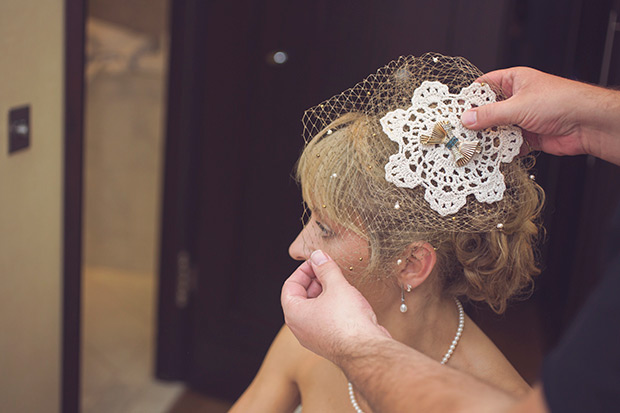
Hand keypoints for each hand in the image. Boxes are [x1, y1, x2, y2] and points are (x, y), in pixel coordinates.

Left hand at [280, 250, 390, 361]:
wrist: (367, 351)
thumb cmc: (348, 323)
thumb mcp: (336, 286)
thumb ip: (326, 268)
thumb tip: (318, 256)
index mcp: (294, 314)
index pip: (290, 286)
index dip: (303, 270)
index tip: (317, 261)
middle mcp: (301, 328)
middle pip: (301, 297)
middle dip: (315, 280)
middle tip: (329, 269)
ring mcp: (315, 337)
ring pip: (315, 309)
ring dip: (325, 293)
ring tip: (340, 283)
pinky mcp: (330, 342)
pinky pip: (326, 320)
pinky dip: (333, 307)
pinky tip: (348, 300)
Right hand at [461, 67, 619, 165]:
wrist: (587, 124)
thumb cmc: (561, 101)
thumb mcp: (518, 106)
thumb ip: (489, 114)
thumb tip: (467, 118)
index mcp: (514, 81)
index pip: (484, 86)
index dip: (469, 98)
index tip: (454, 110)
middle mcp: (517, 99)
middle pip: (488, 110)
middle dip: (476, 122)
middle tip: (460, 132)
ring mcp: (522, 118)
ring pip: (496, 128)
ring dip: (488, 137)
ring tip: (472, 145)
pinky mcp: (527, 136)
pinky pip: (508, 143)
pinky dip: (501, 149)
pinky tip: (491, 153)